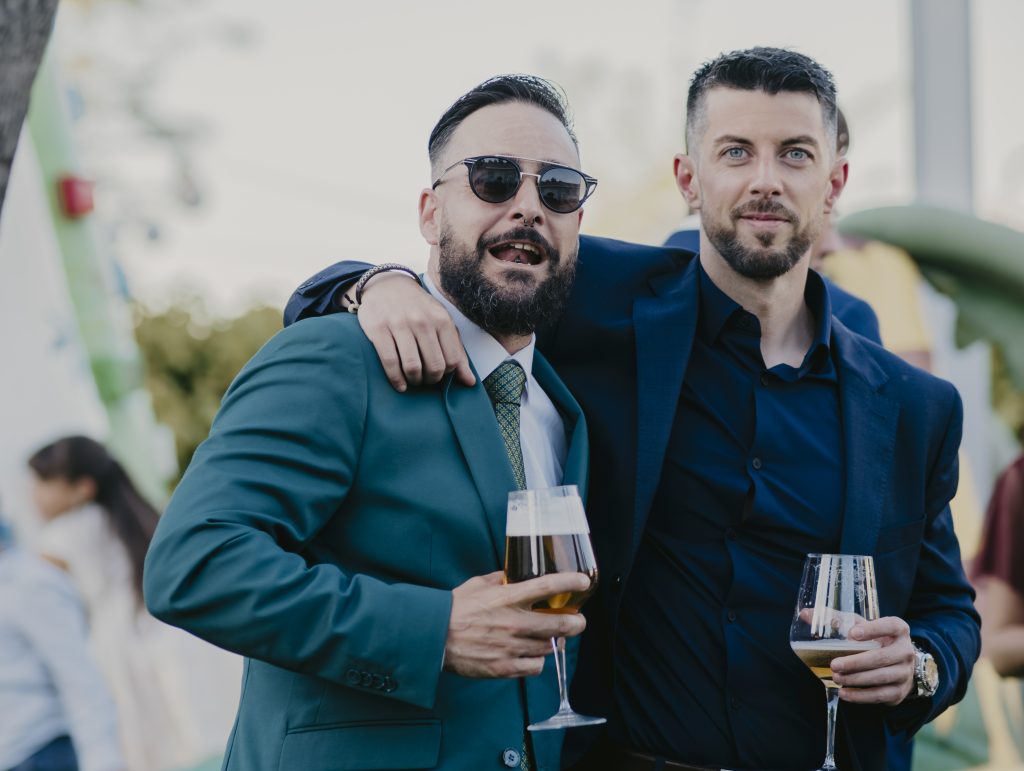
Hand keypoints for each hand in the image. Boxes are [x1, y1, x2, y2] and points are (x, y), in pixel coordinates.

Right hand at [356, 272, 473, 391]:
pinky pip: (390, 362)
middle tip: (425, 380)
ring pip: (412, 366)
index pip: (453, 360)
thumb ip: (457, 351)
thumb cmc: (418, 309)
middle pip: (434, 366)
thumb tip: (470, 383)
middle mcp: (422, 321)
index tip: (438, 373)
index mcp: (442, 320)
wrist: (387, 286)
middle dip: (430, 380)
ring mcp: (399, 324)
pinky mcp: (378, 329)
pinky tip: (400, 384)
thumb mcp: (441, 323)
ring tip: (413, 380)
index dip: (447, 374)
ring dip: (414, 380)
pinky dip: (396, 379)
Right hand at [444, 570, 588, 678]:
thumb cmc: (454, 609)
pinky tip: (531, 655)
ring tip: (548, 637)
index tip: (583, 582)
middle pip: (559, 624)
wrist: (433, 637)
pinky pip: (535, 667)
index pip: (547, 587)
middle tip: (578, 621)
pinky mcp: (504, 667)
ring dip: (552, 642)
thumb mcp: (477, 585)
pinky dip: (537, 661)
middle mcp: (514, 622)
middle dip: (576, 623)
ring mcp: (510, 647)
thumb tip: (513, 575)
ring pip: (548, 647)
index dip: (570, 583)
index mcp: (507, 598)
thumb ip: (499, 580)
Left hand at [830, 616, 915, 704]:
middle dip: (857, 662)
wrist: (896, 663)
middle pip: (882, 657)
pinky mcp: (899, 692)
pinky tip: (844, 693)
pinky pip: (880, 695)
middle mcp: (906, 651)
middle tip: (835, 664)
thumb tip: (804, 614)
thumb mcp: (860, 626)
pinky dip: (861, 696)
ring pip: (881, 677)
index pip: (890, 626)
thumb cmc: (873, 639)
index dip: (873, 629)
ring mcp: (905, 673)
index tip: (853, 633)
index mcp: (898, 629)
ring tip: (836, 678)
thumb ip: (835, 619)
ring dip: (857, 679)